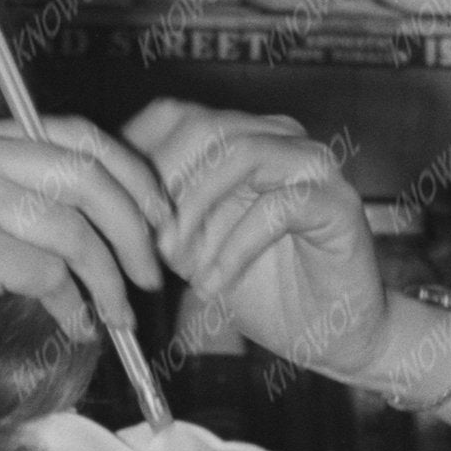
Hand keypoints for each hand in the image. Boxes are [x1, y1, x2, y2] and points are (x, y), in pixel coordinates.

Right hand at [0, 114, 167, 389]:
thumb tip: (80, 239)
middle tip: (151, 272)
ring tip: (118, 316)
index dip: (128, 173)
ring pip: (76, 229)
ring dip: (110, 280)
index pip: (73, 136)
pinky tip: (74, 326)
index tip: (157, 213)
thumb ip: (5, 211)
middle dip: (136, 225)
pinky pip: (49, 273)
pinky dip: (74, 305)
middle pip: (88, 172)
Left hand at [130, 103, 389, 377]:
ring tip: (179, 263)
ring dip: (198, 212)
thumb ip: (164, 218)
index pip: (176, 115)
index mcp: (243, 137)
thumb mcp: (196, 249)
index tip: (119, 214)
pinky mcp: (336, 203)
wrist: (335, 335)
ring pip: (239, 156)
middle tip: (148, 243)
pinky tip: (213, 285)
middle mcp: (280, 138)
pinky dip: (234, 250)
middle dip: (166, 187)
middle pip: (203, 127)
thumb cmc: (268, 290)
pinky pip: (276, 209)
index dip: (140, 159)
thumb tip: (114, 203)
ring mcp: (313, 165)